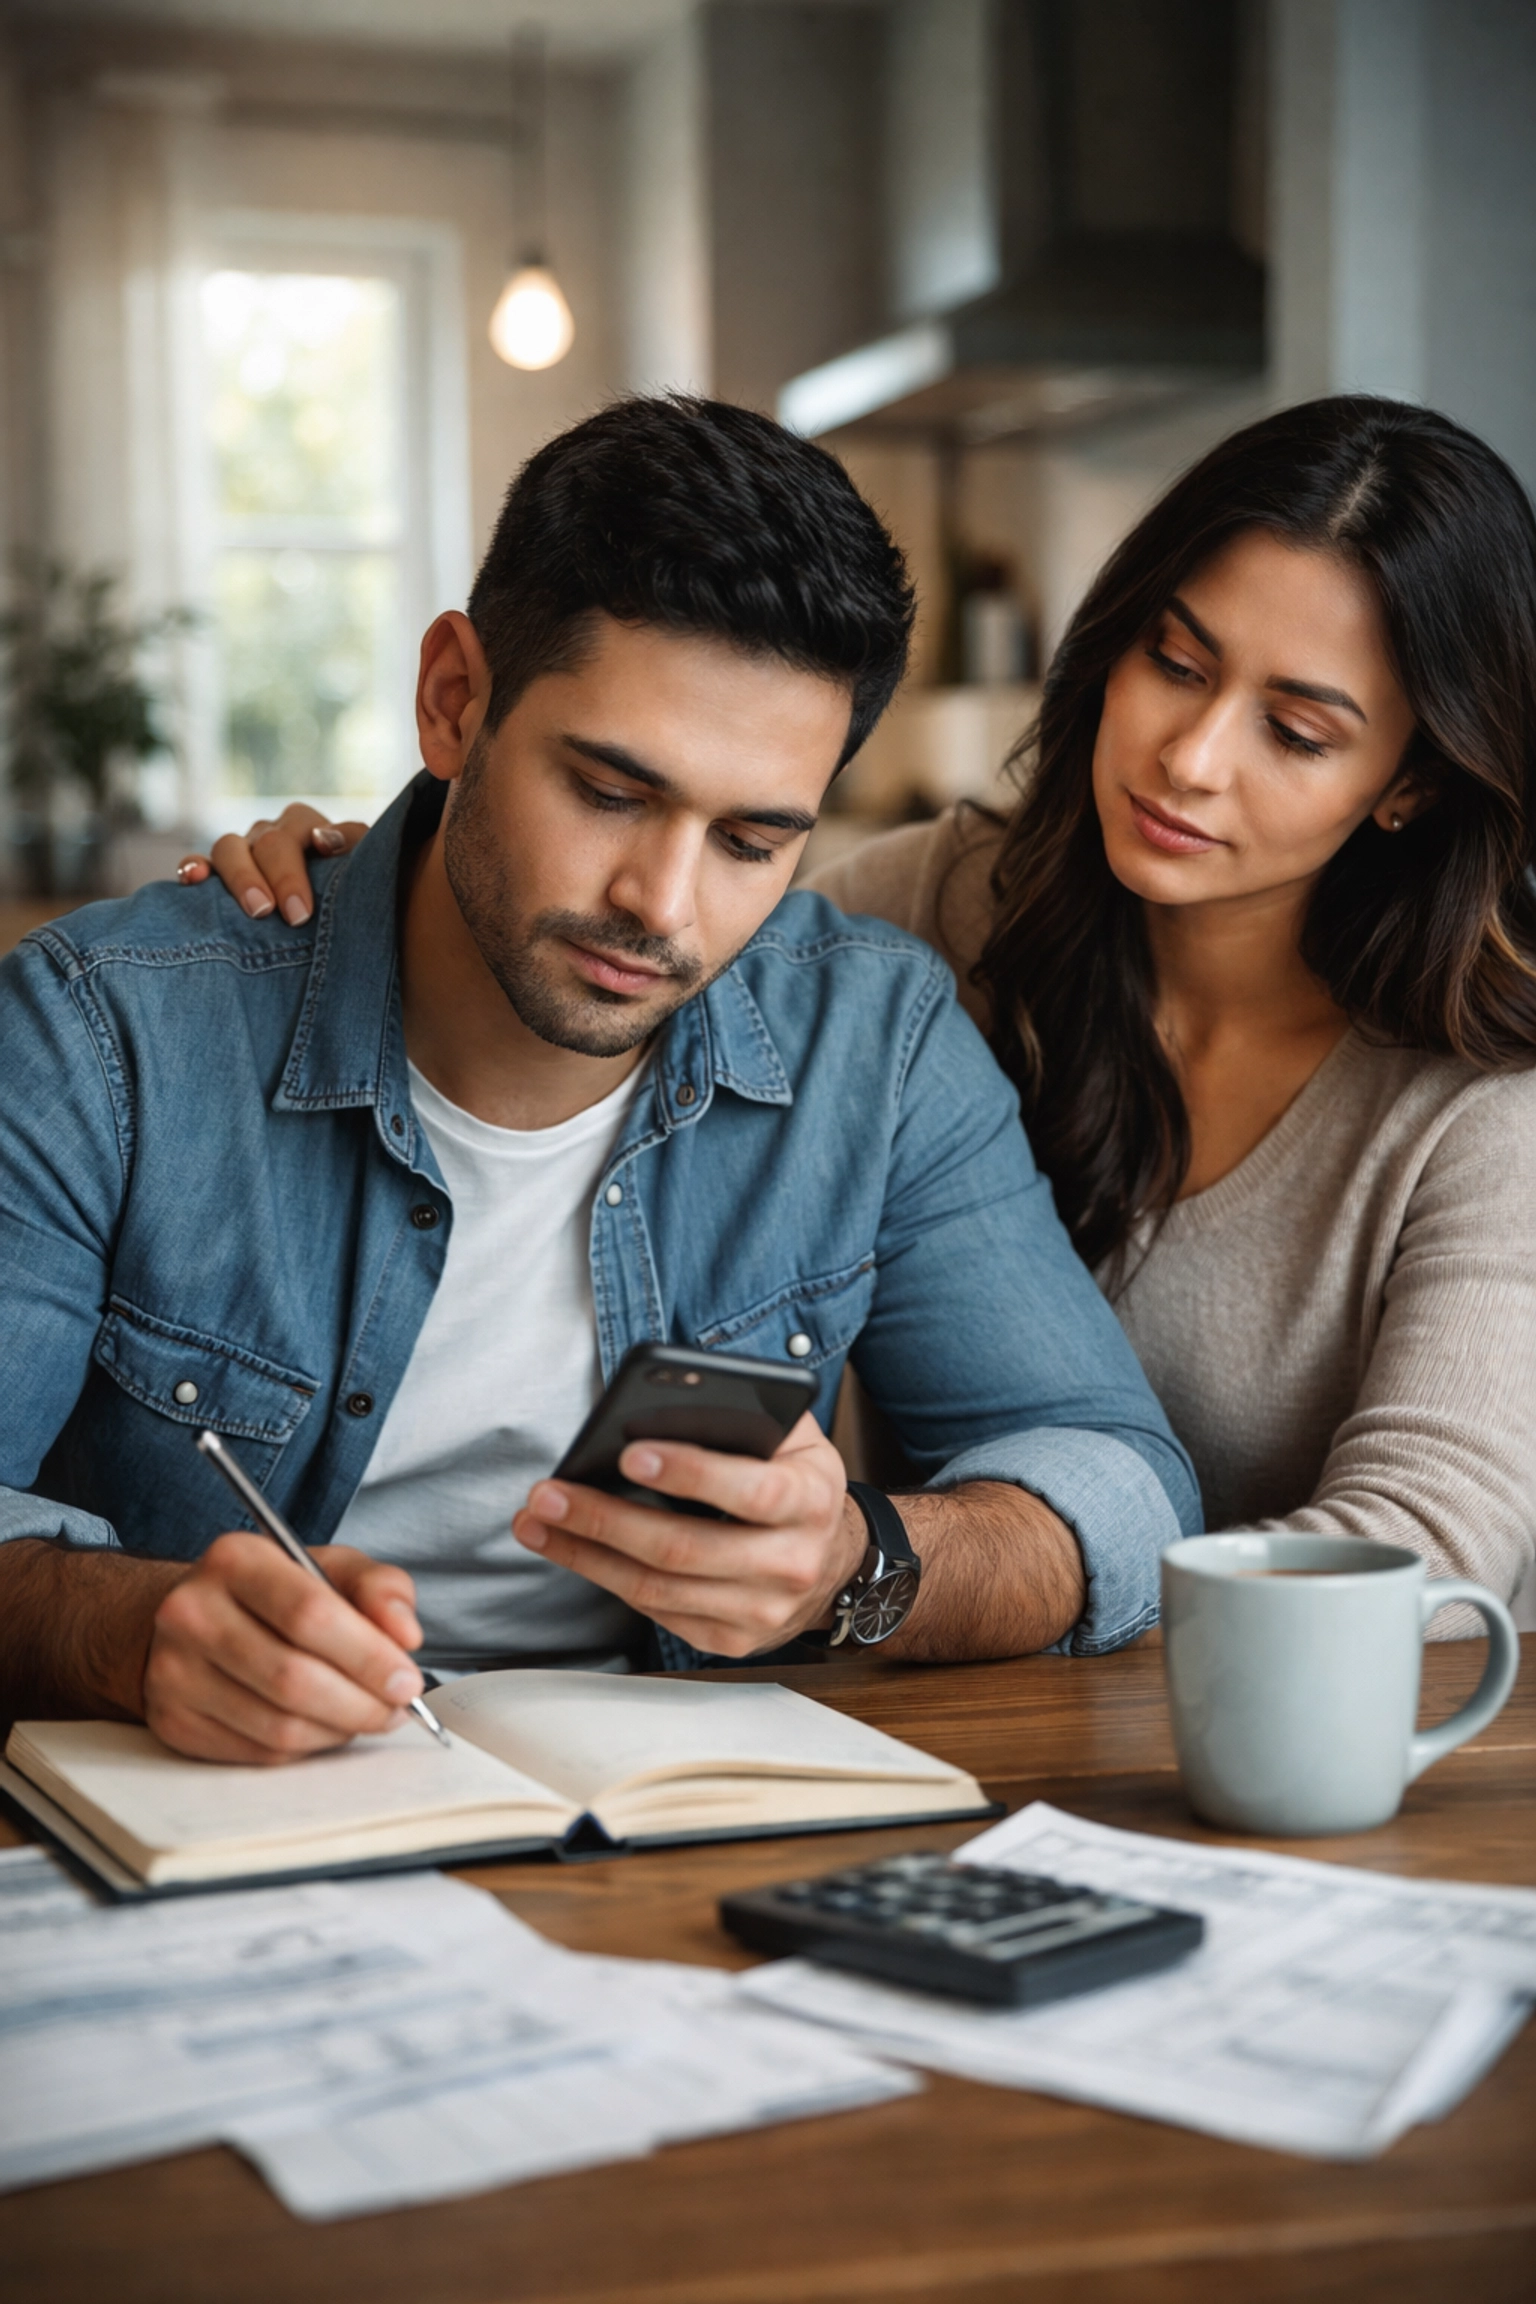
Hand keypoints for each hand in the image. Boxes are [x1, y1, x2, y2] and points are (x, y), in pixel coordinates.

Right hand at [142, 1536, 426, 1763]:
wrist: (195, 1619)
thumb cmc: (277, 1594)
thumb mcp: (332, 1567)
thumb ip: (380, 1588)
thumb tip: (406, 1636)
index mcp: (236, 1560)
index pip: (309, 1614)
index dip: (368, 1655)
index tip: (407, 1679)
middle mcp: (192, 1613)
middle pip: (293, 1678)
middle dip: (361, 1703)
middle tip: (396, 1709)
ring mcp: (174, 1672)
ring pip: (278, 1725)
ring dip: (338, 1730)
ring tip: (365, 1715)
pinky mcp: (174, 1722)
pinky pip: (259, 1752)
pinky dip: (307, 1747)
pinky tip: (324, 1725)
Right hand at [175, 804, 365, 925]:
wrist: (333, 919)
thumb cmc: (347, 892)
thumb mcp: (361, 868)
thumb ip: (355, 846)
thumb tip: (326, 840)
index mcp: (305, 827)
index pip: (302, 826)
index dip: (311, 849)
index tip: (315, 883)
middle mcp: (269, 835)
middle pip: (268, 840)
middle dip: (283, 876)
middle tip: (297, 916)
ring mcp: (240, 853)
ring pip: (229, 847)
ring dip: (242, 877)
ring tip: (258, 909)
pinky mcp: (214, 874)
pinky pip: (196, 864)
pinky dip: (192, 869)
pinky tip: (193, 879)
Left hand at [512, 1412, 869, 1657]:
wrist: (834, 1561)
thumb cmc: (796, 1482)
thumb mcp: (791, 1437)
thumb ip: (744, 1414)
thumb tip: (663, 1403)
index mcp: (810, 1500)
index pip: (750, 1491)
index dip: (689, 1473)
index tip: (629, 1452)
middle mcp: (790, 1562)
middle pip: (684, 1548)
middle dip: (605, 1519)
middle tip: (550, 1493)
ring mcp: (761, 1610)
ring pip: (657, 1588)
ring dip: (586, 1554)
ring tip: (538, 1520)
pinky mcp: (731, 1640)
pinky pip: (656, 1611)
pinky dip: (606, 1578)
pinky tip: (572, 1550)